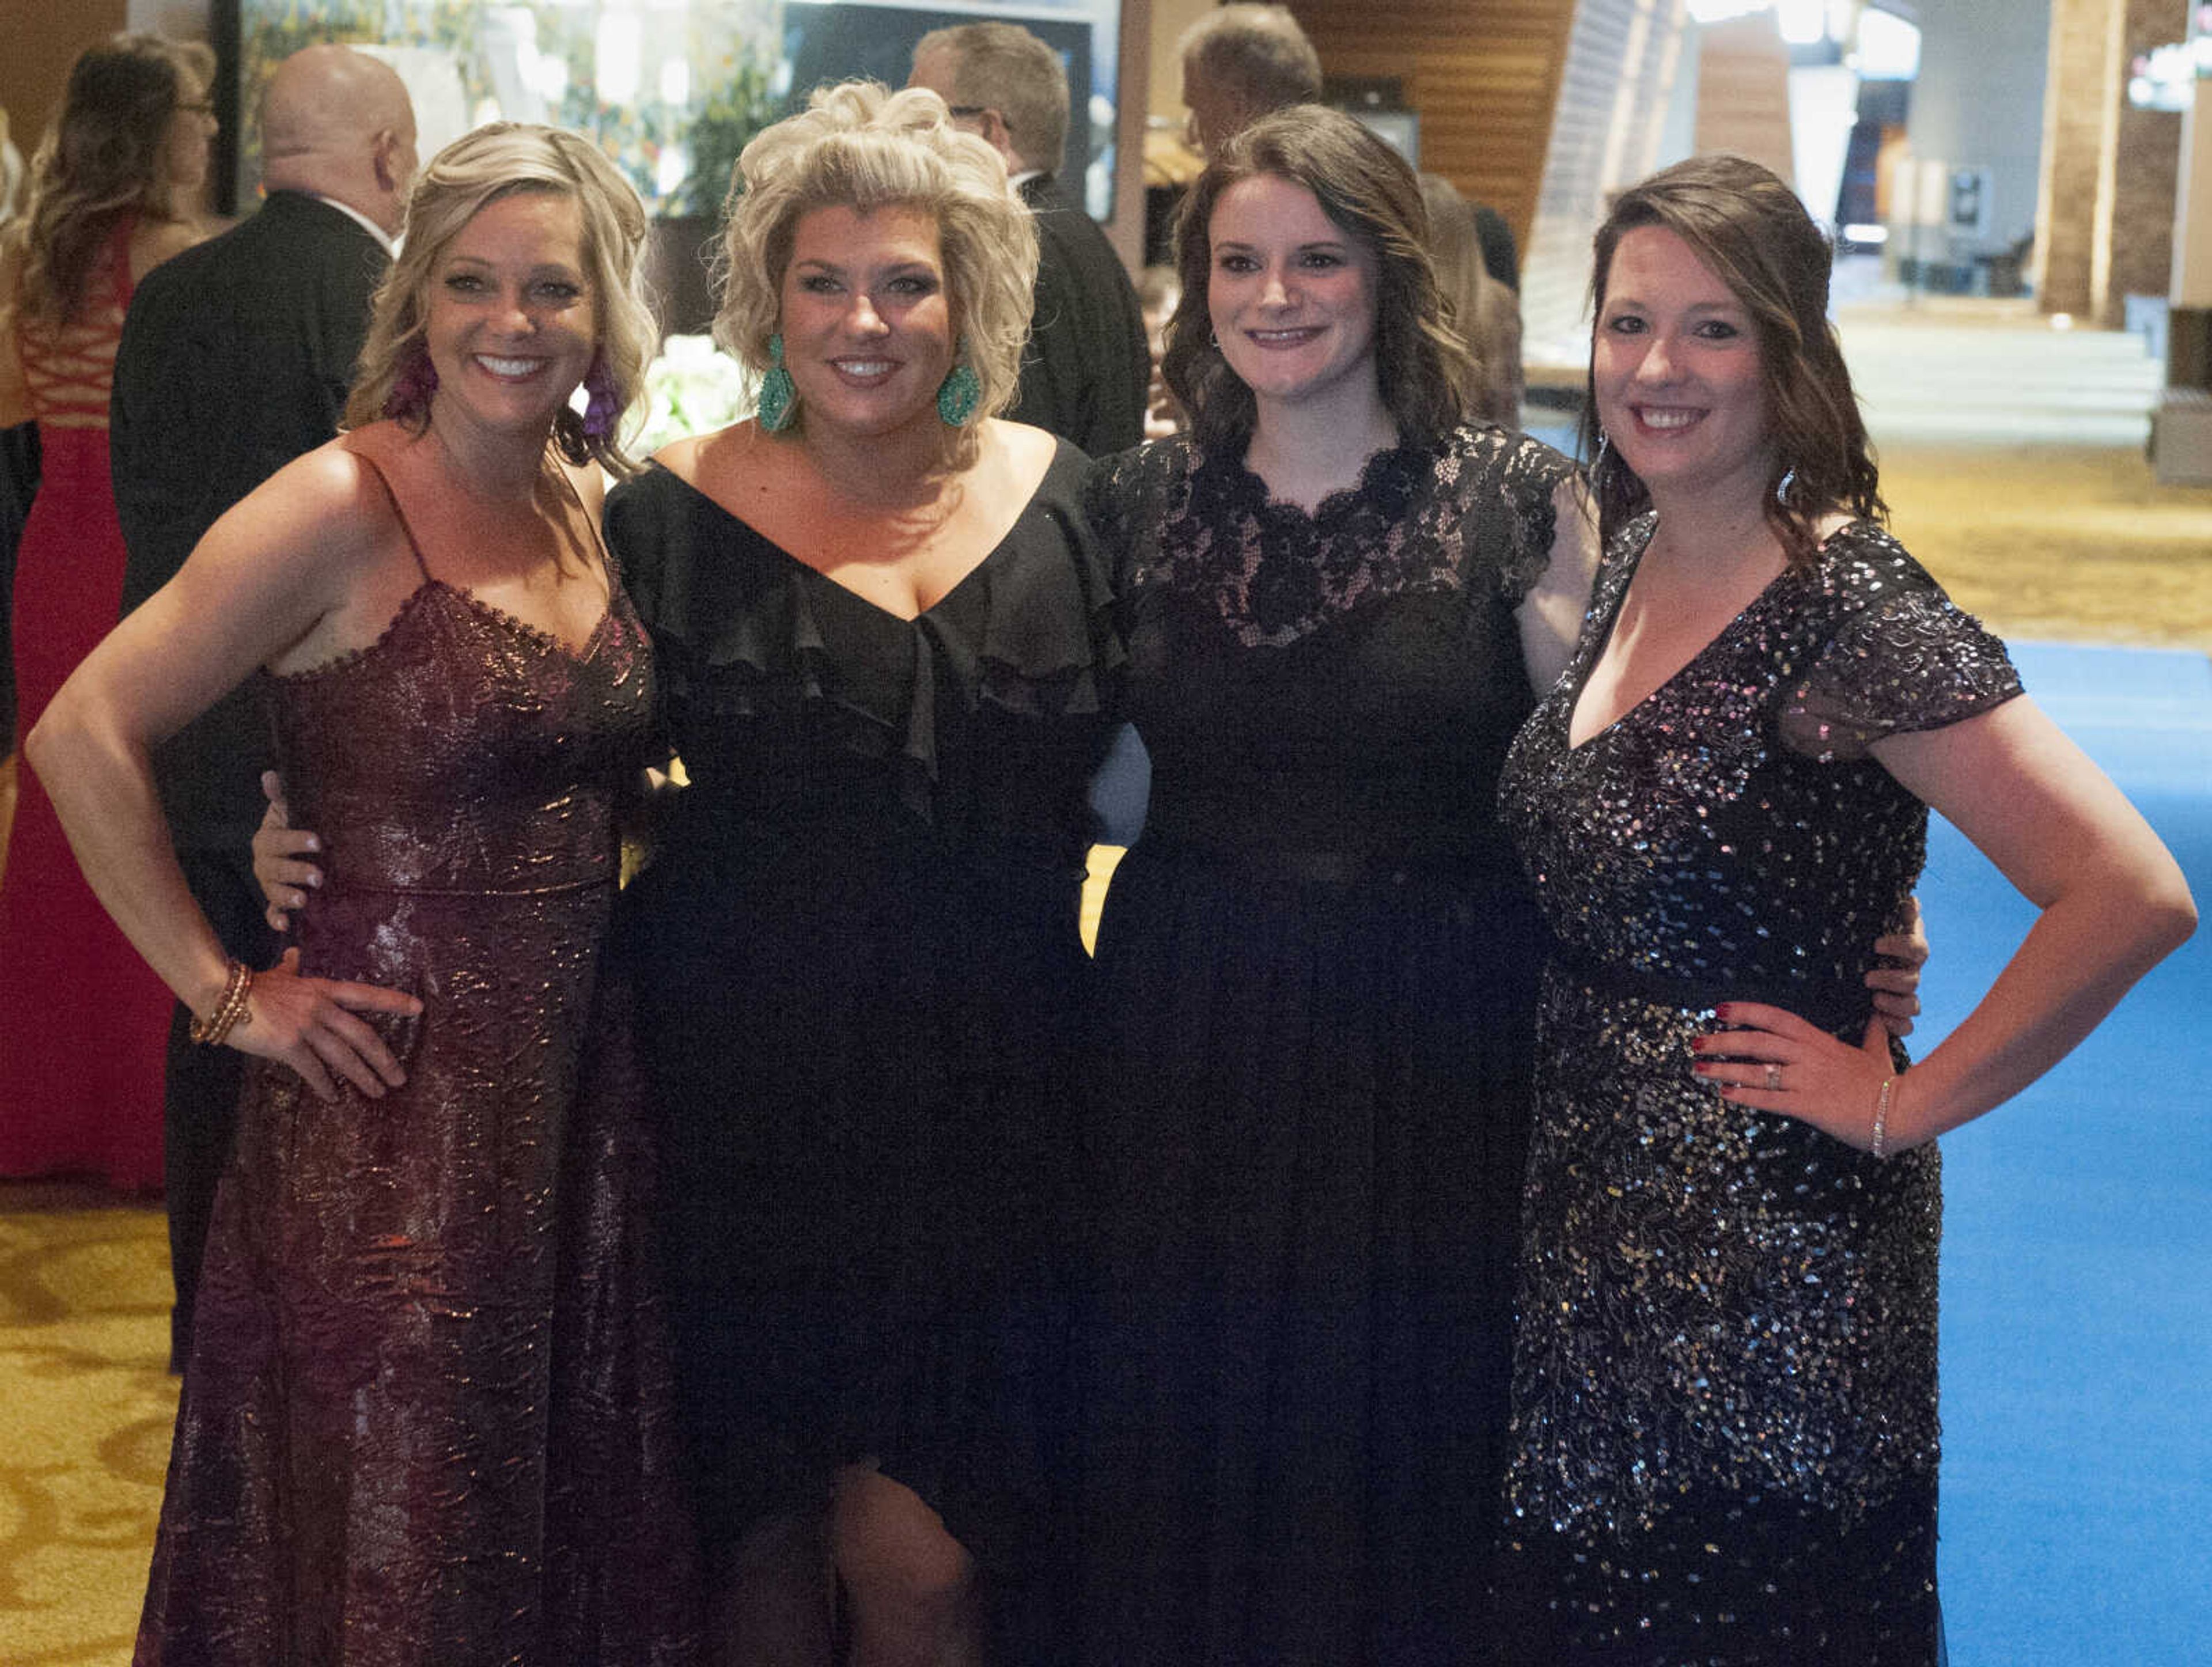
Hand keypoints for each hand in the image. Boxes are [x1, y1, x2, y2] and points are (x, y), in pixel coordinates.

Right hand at [231, 947, 422, 1101]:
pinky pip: (313, 1070)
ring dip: (363, 1077)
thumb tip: (295, 953)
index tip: (418, 1009)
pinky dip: (326, 1086)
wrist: (220, 993)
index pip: (366, 994)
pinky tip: (335, 1099)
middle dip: (384, 1059)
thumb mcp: (278, 973)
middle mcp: (320, 1007)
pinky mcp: (287, 1044)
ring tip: (377, 1093)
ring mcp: (305, 1026)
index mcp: (323, 989)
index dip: (393, 1001)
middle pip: (363, 1034)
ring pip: (344, 1056)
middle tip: (400, 1078)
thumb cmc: (249, 985)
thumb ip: (291, 967)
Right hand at [252, 768, 323, 931]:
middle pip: (274, 870)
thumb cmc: (296, 824)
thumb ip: (281, 795)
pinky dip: (276, 919)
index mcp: (266, 839)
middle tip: (319, 877)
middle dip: (295, 873)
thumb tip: (270, 775)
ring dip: (286, 897)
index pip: (277, 840)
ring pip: (272, 892)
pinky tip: (285, 925)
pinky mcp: (276, 901)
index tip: (317, 842)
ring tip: (304, 900)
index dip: (295, 841)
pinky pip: (271, 912)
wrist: (298, 845)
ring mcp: (269, 883)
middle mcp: (264, 863)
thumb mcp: (290, 808)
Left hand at [1691, 1001, 1895, 1152]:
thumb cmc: (1889, 1083)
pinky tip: (1724, 1093)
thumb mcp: (1878, 1051)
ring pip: (1758, 1070)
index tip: (1720, 1009)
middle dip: (1723, 1041)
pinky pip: (1770, 1099)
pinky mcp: (1810, 1106)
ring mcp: (1808, 1080)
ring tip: (1698, 1069)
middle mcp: (1810, 1056)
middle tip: (1695, 1041)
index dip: (1747, 1011)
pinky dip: (1745, 1095)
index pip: (1777, 1018)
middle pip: (1758, 1042)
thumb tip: (1880, 1016)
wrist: (1904, 1110)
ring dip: (1724, 1069)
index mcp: (1821, 1041)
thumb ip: (1873, 1032)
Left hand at [1864, 895, 1928, 1037]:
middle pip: (1913, 980)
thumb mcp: (1871, 926)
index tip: (1876, 945)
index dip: (1902, 947)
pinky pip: (1907, 1026)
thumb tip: (1911, 901)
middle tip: (1867, 978)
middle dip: (1891, 980)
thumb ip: (1895, 914)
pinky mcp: (1896, 1016)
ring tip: (1873, 1000)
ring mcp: (1904, 996)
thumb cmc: (1863, 942)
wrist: (1846, 968)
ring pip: (1913, 1005)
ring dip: (1895, 1004)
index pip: (1917, 949)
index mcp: (1906, 951)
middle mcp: (1909, 973)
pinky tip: (1880, 1021)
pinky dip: (1897, 1025)